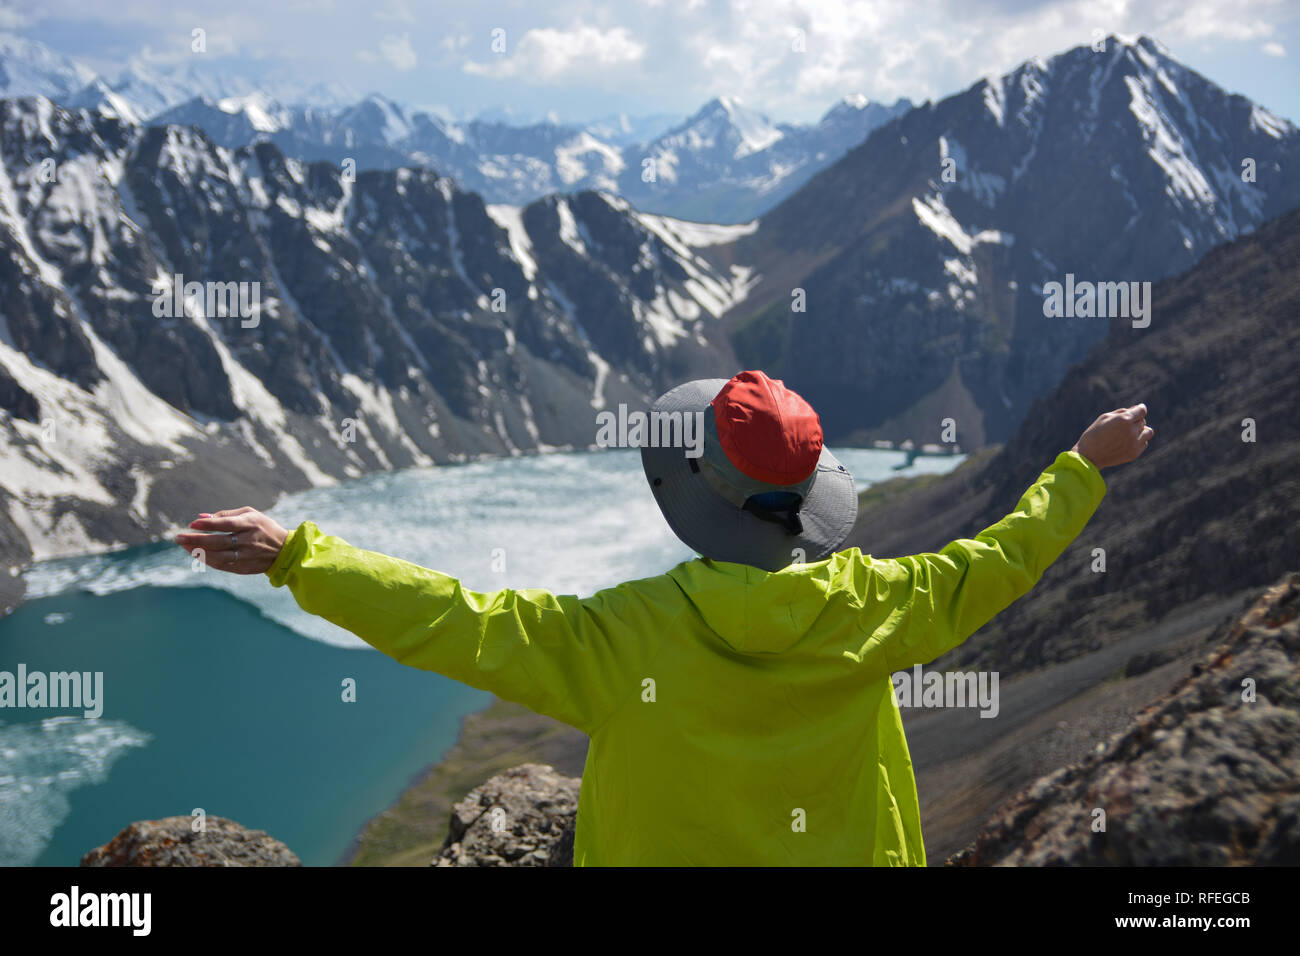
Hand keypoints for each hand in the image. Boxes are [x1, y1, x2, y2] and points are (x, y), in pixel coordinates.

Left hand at [174, 507, 289, 574]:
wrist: (284, 550)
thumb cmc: (263, 527)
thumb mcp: (250, 514)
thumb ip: (225, 514)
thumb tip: (200, 517)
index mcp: (251, 524)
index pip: (226, 524)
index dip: (208, 525)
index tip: (191, 524)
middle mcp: (248, 541)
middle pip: (218, 542)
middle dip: (196, 540)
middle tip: (178, 537)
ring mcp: (246, 556)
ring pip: (217, 556)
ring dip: (198, 552)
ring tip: (184, 546)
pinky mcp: (244, 567)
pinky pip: (221, 565)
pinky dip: (207, 560)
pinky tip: (197, 554)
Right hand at [1071, 404, 1153, 469]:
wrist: (1088, 456)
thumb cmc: (1094, 434)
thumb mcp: (1104, 417)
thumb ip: (1122, 412)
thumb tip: (1136, 408)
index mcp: (1123, 420)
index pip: (1141, 411)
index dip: (1140, 408)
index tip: (1139, 408)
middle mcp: (1131, 431)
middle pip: (1143, 421)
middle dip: (1135, 420)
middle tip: (1122, 426)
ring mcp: (1134, 443)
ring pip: (1148, 432)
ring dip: (1141, 430)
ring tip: (1130, 433)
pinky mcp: (1134, 453)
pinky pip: (1144, 443)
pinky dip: (1138, 441)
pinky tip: (1126, 442)